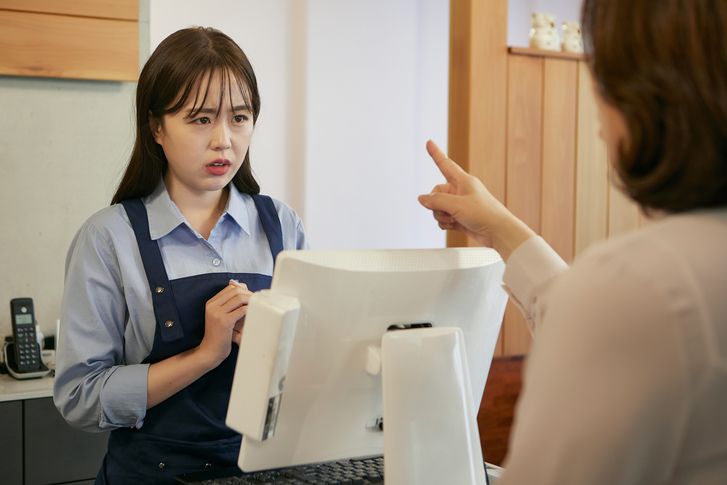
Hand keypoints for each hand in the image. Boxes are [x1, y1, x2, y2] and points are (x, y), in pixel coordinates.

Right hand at [199, 281, 251, 365]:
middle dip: (248, 293)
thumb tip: (242, 285)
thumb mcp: (221, 315)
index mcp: (211, 303)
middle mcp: (212, 306)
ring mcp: (217, 313)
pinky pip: (241, 310)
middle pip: (235, 291)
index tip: (251, 295)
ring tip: (257, 306)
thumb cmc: (219, 335)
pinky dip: (250, 309)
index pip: (230, 288)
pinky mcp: (224, 321)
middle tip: (257, 300)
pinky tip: (254, 313)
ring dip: (250, 300)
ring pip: (239, 298)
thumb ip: (230, 302)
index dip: (243, 289)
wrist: (210, 351)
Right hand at [417, 140, 535, 259]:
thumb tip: (422, 199)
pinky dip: (445, 223)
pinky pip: (443, 218)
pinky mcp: (460, 217)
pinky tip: (453, 226)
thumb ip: (436, 201)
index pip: (445, 164)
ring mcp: (460, 205)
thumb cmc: (485, 214)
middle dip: (436, 204)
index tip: (429, 142)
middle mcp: (460, 191)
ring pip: (438, 208)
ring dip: (441, 216)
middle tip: (445, 211)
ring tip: (452, 220)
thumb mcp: (457, 205)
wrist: (498, 232)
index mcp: (463, 181)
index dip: (436, 153)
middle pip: (437, 193)